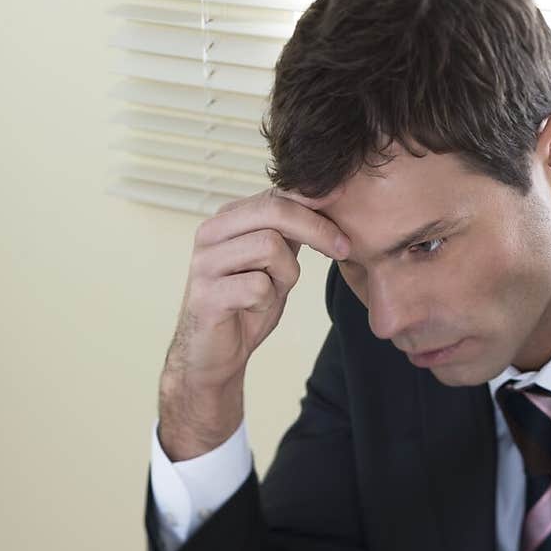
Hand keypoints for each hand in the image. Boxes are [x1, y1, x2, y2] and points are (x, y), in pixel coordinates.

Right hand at [158, 186, 349, 459]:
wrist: (213, 357)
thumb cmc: (246, 307)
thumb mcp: (275, 264)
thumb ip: (291, 234)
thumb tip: (327, 198)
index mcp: (227, 219)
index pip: (276, 193)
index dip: (315, 200)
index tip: (345, 211)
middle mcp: (210, 233)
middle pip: (273, 210)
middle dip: (316, 228)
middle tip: (343, 248)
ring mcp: (204, 263)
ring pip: (268, 246)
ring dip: (287, 274)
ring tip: (274, 292)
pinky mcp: (204, 295)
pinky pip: (257, 286)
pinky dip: (267, 301)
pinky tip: (253, 310)